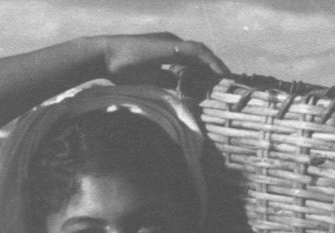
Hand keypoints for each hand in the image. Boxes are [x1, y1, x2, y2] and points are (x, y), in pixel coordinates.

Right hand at [94, 33, 229, 86]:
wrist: (104, 57)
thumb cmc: (122, 69)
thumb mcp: (151, 79)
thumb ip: (167, 81)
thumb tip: (181, 88)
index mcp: (168, 50)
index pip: (194, 59)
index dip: (208, 71)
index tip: (219, 85)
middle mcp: (172, 43)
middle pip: (201, 55)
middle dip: (216, 68)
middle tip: (229, 84)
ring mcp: (172, 41)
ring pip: (202, 52)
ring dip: (217, 65)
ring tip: (229, 80)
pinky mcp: (170, 45)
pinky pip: (197, 52)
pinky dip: (211, 62)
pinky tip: (220, 74)